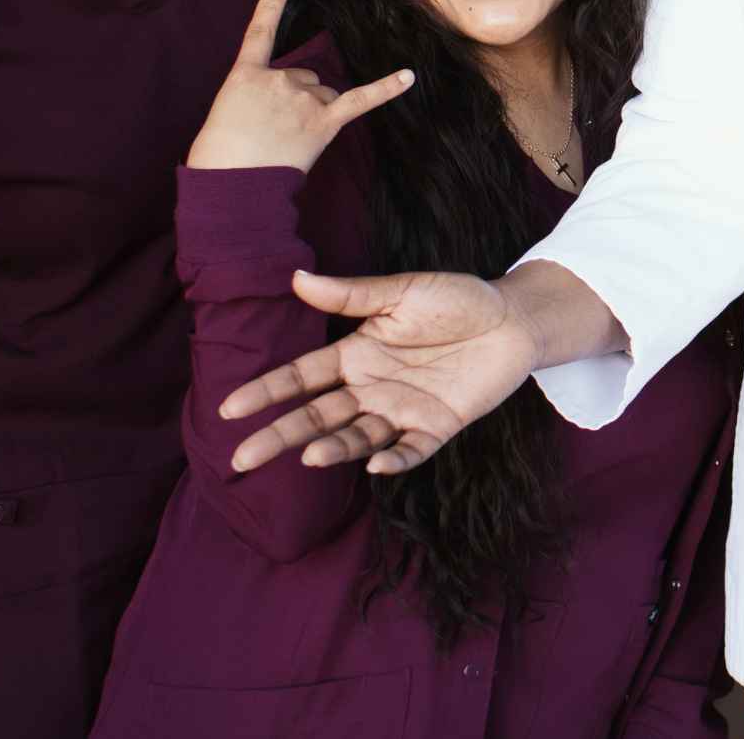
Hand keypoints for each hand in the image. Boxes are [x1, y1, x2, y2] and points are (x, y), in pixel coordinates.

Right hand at [186, 0, 414, 171]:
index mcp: (245, 76)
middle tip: (273, 131)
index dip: (269, 8)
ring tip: (290, 141)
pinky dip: (386, 89)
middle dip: (294, 99)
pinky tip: (408, 77)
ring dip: (314, 111)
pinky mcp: (324, 122)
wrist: (233, 184)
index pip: (259, 34)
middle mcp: (278, 79)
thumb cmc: (219, 157)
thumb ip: (254, 100)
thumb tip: (280, 111)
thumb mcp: (225, 115)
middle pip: (302, 78)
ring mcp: (303, 100)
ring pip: (323, 94)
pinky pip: (360, 100)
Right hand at [218, 269, 540, 473]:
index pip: (300, 378)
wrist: (514, 318)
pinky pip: (411, 450)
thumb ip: (352, 295)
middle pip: (316, 416)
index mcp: (355, 354)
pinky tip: (377, 464)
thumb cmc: (457, 300)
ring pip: (357, 437)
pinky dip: (395, 460)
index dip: (266, 392)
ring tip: (311, 456)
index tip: (229, 409)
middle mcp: (371, 387)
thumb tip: (297, 279)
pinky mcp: (437, 426)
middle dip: (279, 436)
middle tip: (242, 459)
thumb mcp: (403, 292)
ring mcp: (402, 410)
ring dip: (334, 448)